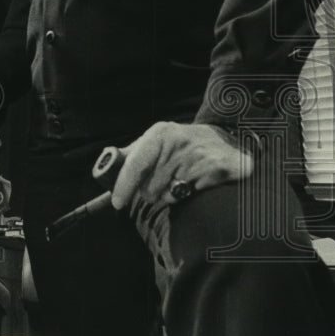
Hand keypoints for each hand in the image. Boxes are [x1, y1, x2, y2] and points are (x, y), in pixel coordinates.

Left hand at [111, 121, 253, 209]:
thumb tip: (106, 163)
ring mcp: (199, 155)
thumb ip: (133, 153)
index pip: (136, 164)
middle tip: (165, 182)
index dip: (124, 185)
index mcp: (160, 133)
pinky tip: (198, 182)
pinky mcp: (218, 169)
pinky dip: (191, 195)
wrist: (228, 139)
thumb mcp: (159, 139)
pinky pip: (192, 196)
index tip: (117, 202)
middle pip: (150, 186)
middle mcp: (178, 141)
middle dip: (152, 192)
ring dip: (171, 195)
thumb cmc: (184, 144)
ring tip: (182, 180)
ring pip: (169, 195)